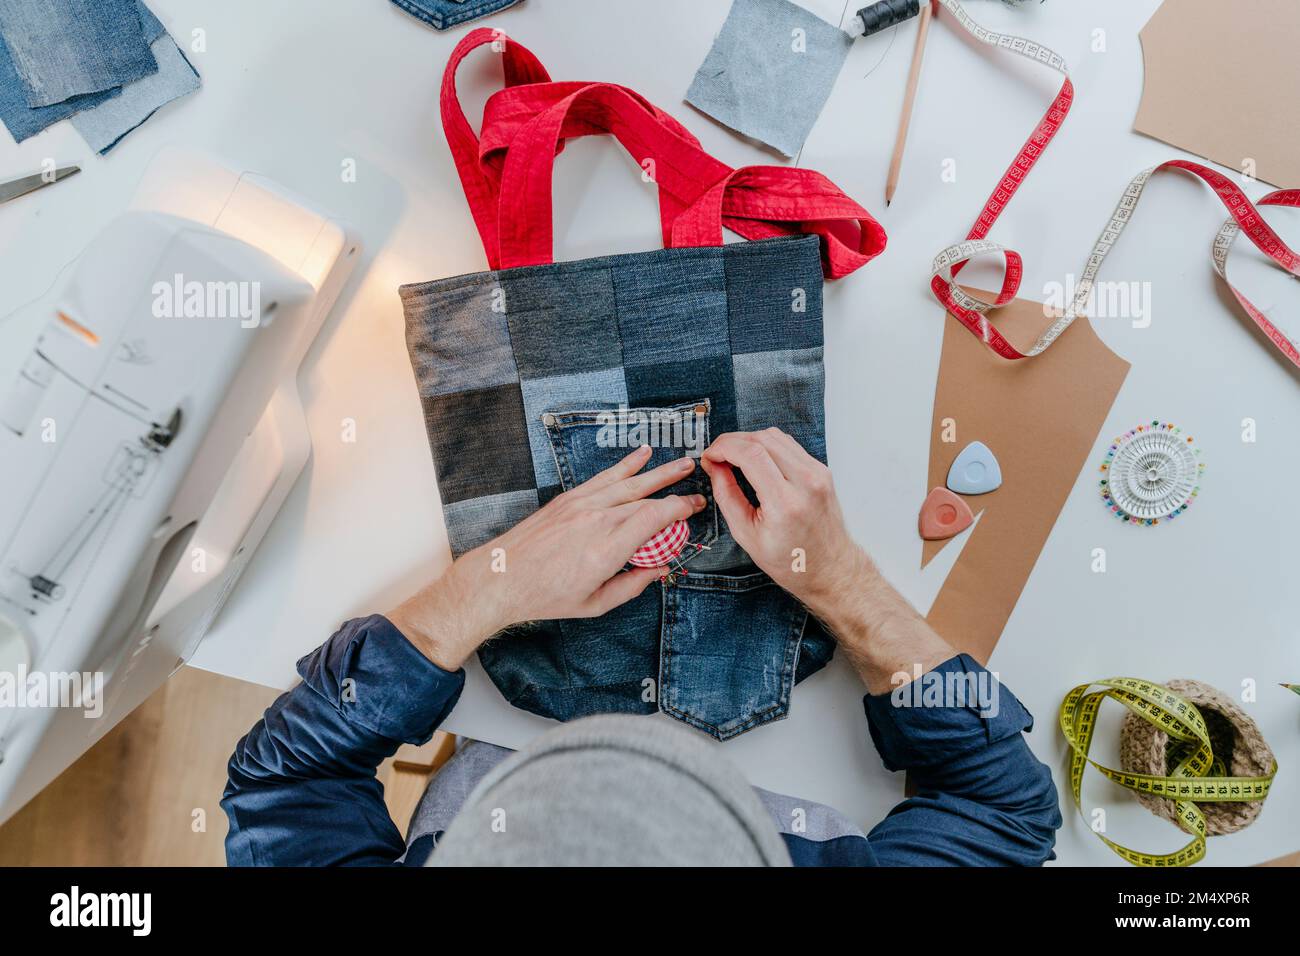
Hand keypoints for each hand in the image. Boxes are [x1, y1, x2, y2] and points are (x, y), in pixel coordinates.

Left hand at [388, 445, 704, 670]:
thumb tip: (660, 570)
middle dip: (676, 494)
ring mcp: (582, 505)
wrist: (502, 577)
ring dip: (659, 472)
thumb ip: (632, 585)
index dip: (680, 510)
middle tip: (698, 493)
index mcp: (607, 549)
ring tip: (683, 464)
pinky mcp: (569, 499)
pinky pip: (604, 477)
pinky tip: (642, 455)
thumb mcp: (595, 603)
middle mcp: (597, 521)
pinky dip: (626, 465)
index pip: (654, 518)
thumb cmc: (545, 595)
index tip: (696, 508)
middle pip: (646, 499)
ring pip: (629, 483)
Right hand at [699, 429, 865, 623]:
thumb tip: (714, 466)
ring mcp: (818, 473)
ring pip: (776, 436)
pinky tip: (754, 459)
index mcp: (785, 503)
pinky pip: (789, 445)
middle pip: (762, 439)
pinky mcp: (821, 470)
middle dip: (732, 441)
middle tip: (717, 455)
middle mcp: (806, 482)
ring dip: (749, 440)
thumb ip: (727, 495)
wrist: (830, 568)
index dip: (723, 448)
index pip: (751, 454)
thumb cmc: (791, 560)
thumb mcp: (746, 535)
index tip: (710, 455)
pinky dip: (766, 445)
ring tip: (733, 457)